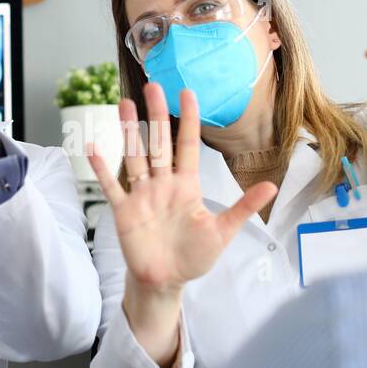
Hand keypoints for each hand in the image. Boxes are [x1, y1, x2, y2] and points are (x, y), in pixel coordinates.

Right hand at [90, 84, 276, 292]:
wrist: (166, 281)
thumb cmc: (194, 256)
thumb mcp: (222, 232)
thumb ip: (243, 207)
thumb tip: (271, 186)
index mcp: (186, 186)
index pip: (188, 145)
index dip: (188, 119)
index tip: (187, 93)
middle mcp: (163, 184)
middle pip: (158, 143)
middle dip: (155, 115)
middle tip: (153, 86)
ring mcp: (142, 195)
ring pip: (134, 156)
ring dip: (128, 131)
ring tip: (122, 103)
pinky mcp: (124, 212)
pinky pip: (112, 186)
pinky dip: (103, 169)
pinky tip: (95, 147)